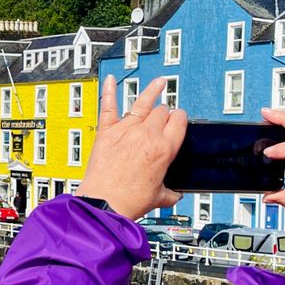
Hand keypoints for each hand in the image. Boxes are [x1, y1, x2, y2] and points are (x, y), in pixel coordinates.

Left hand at [78, 75, 186, 220]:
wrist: (104, 205)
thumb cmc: (129, 202)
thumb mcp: (159, 197)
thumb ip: (170, 192)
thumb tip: (176, 194)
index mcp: (164, 149)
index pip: (179, 121)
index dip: (180, 118)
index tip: (178, 120)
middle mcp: (146, 135)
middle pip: (162, 111)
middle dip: (165, 112)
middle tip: (163, 118)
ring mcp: (125, 131)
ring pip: (142, 103)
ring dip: (152, 91)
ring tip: (159, 83)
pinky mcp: (106, 132)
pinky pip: (108, 106)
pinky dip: (108, 91)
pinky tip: (111, 79)